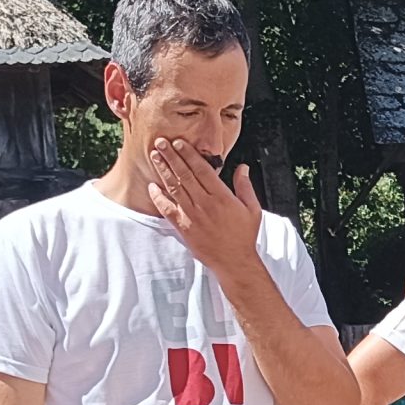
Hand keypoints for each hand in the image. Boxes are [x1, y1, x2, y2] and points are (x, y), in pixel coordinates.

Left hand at [145, 137, 265, 283]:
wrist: (234, 261)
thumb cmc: (244, 236)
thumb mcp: (252, 209)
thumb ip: (245, 187)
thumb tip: (242, 168)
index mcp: (222, 196)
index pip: (202, 170)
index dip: (189, 154)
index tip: (179, 143)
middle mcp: (205, 203)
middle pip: (184, 174)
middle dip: (171, 156)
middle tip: (161, 142)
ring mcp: (192, 215)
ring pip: (174, 187)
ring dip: (163, 170)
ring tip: (155, 156)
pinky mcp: (183, 227)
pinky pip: (167, 209)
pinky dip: (158, 197)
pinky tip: (153, 186)